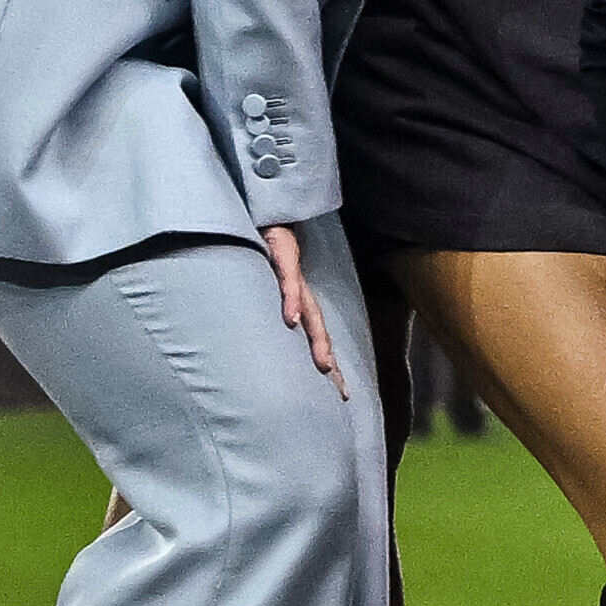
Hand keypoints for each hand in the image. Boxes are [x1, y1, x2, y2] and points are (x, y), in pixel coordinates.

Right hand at [259, 218, 341, 381]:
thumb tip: (266, 332)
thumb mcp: (266, 280)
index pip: (317, 335)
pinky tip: (291, 318)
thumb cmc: (267, 248)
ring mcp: (294, 275)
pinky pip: (289, 281)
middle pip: (320, 330)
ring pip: (310, 310)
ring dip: (317, 338)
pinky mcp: (283, 256)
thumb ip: (269, 302)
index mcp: (298, 300)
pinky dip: (291, 300)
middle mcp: (301, 292)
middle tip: (339, 388)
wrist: (269, 212)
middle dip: (330, 359)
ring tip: (324, 364)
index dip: (328, 362)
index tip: (340, 393)